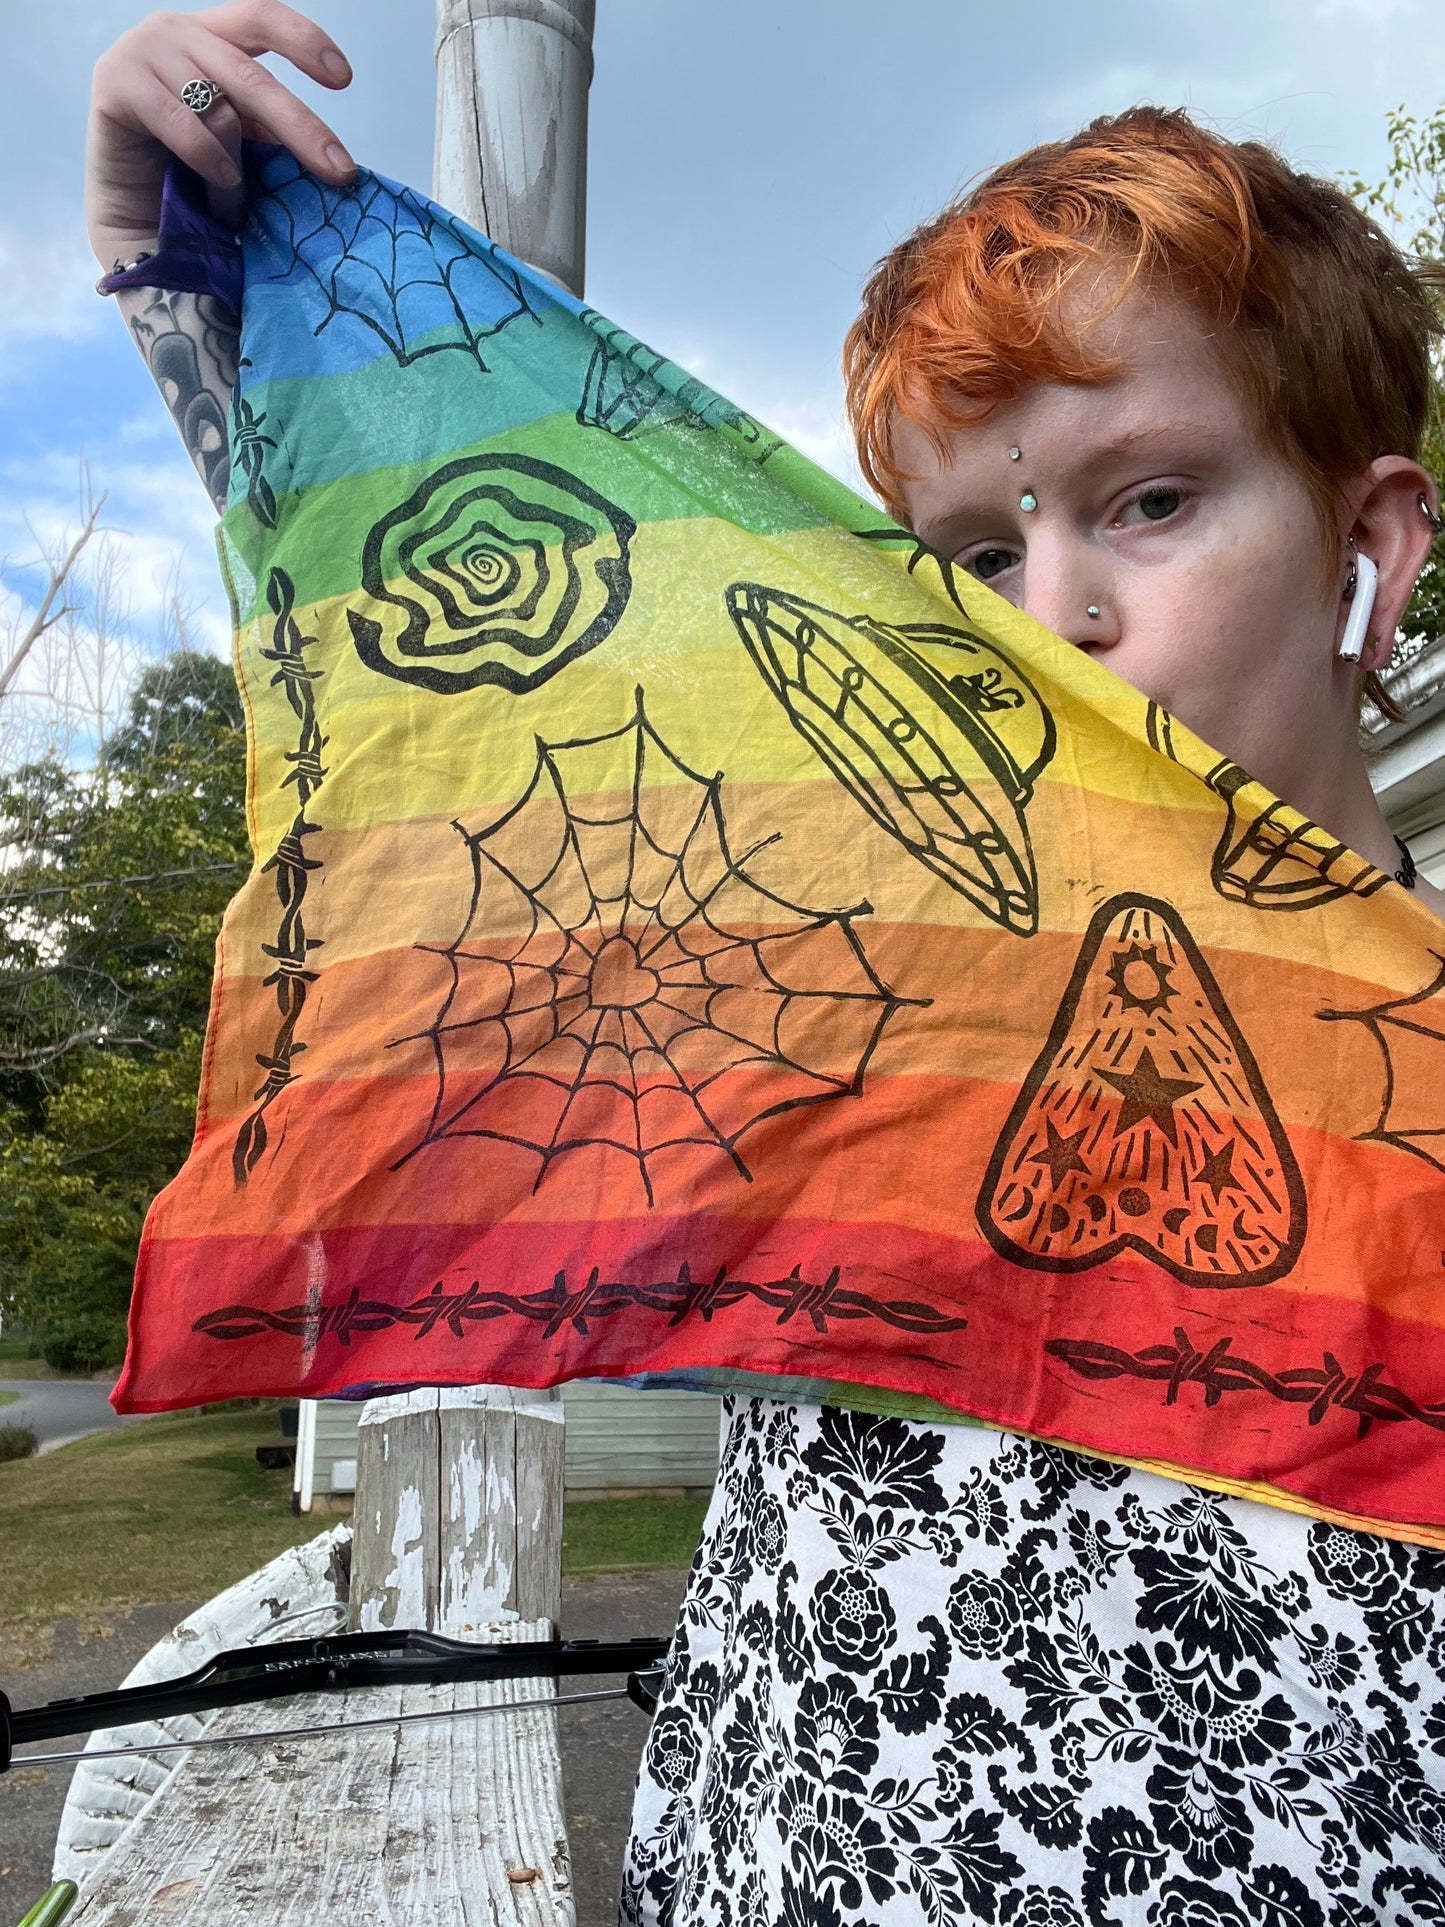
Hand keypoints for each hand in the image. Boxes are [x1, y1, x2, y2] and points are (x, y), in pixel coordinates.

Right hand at [87, 1, 355, 271]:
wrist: (134, 209)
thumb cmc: (193, 172)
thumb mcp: (242, 139)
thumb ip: (270, 126)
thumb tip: (332, 151)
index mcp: (213, 34)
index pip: (262, 16)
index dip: (304, 40)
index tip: (342, 78)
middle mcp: (176, 30)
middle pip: (251, 74)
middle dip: (300, 125)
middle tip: (339, 169)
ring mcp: (141, 49)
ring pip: (217, 106)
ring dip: (236, 164)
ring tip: (234, 195)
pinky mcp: (113, 81)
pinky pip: (182, 123)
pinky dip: (208, 159)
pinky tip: (219, 181)